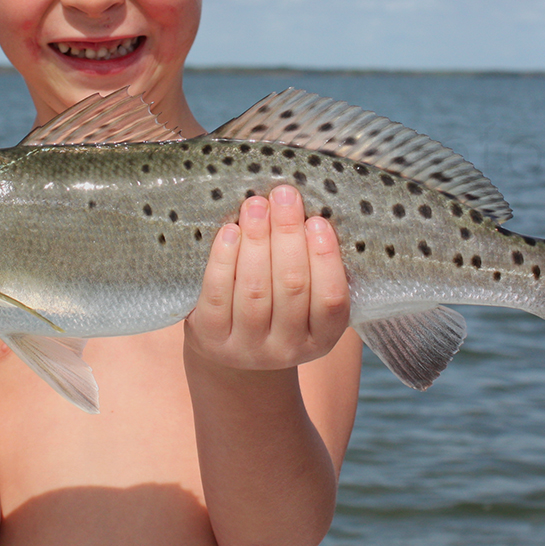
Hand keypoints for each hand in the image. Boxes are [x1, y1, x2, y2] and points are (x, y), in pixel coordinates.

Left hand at [186, 185, 350, 370]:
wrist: (232, 346)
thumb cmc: (276, 308)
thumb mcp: (304, 299)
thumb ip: (310, 264)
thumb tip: (303, 210)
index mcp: (322, 338)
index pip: (331, 299)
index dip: (325, 258)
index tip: (317, 220)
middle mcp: (288, 349)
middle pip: (291, 287)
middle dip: (287, 235)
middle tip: (283, 196)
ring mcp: (248, 347)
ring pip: (255, 289)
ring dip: (256, 240)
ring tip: (256, 206)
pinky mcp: (213, 338)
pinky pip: (218, 294)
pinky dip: (224, 259)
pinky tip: (230, 232)